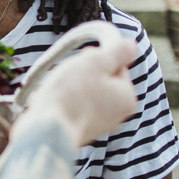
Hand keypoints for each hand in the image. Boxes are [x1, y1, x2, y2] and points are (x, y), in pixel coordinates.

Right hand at [12, 37, 137, 149]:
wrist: (46, 131)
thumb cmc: (71, 94)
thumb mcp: (96, 63)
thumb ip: (116, 52)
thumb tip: (131, 45)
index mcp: (127, 98)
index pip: (117, 66)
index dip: (98, 58)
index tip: (83, 59)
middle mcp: (117, 115)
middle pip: (101, 81)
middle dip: (83, 74)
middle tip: (67, 75)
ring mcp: (97, 126)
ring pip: (84, 94)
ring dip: (70, 87)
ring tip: (57, 90)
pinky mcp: (78, 132)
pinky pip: (72, 108)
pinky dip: (63, 103)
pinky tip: (51, 103)